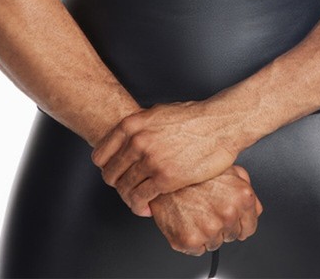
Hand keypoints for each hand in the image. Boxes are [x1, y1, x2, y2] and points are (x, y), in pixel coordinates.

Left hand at [91, 100, 239, 215]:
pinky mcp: (165, 178)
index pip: (101, 155)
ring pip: (124, 189)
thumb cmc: (194, 118)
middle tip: (128, 188)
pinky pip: (141, 199)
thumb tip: (129, 139)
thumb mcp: (158, 113)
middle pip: (110, 174)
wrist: (219, 125)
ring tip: (139, 200)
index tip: (115, 173)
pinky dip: (141, 207)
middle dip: (118, 185)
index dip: (106, 167)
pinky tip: (149, 207)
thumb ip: (139, 127)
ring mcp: (150, 160)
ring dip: (130, 198)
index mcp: (132, 124)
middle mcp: (137, 141)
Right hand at [150, 163, 263, 256]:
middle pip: (232, 236)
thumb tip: (255, 206)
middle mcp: (229, 214)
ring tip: (195, 211)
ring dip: (207, 232)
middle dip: (222, 225)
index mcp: (242, 196)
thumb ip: (246, 188)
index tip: (228, 216)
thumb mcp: (228, 169)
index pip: (250, 227)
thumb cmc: (194, 171)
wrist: (163, 174)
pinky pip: (198, 250)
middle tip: (206, 208)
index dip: (238, 222)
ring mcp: (210, 229)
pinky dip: (192, 239)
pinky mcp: (191, 240)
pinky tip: (187, 219)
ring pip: (215, 243)